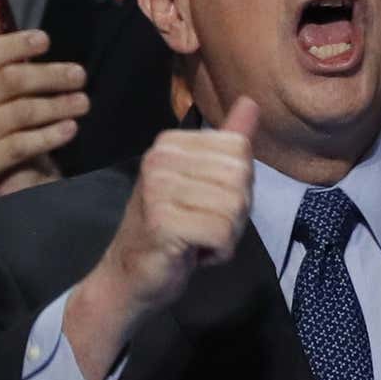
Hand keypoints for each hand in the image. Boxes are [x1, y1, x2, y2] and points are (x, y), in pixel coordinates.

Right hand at [0, 25, 86, 249]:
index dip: (14, 45)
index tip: (45, 40)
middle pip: (8, 81)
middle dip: (49, 75)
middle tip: (80, 73)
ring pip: (20, 112)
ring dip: (57, 105)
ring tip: (83, 101)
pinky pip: (21, 146)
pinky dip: (49, 136)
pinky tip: (69, 129)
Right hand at [64, 97, 258, 379]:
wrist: (130, 278)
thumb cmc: (173, 230)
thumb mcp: (204, 181)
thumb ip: (228, 143)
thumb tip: (251, 101)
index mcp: (171, 143)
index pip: (240, 150)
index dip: (238, 186)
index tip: (207, 204)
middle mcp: (160, 158)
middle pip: (241, 178)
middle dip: (235, 213)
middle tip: (202, 226)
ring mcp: (158, 189)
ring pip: (235, 207)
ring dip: (226, 234)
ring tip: (196, 239)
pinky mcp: (162, 222)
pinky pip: (222, 233)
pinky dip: (217, 252)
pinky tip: (191, 253)